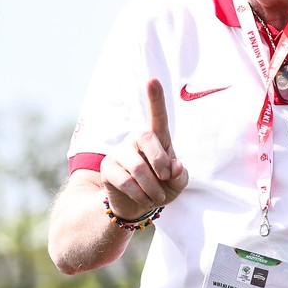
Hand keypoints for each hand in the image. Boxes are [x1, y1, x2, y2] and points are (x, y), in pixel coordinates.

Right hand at [100, 78, 188, 219]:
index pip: (157, 115)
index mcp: (157, 138)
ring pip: (138, 166)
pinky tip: (144, 200)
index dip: (155, 98)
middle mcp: (136, 140)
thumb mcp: (177, 183)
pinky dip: (140, 195)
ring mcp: (120, 152)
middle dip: (161, 161)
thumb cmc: (162, 188)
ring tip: (157, 197)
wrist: (138, 207)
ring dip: (153, 187)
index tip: (152, 80)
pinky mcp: (108, 168)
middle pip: (147, 137)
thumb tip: (175, 166)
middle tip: (166, 179)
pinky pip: (125, 181)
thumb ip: (180, 175)